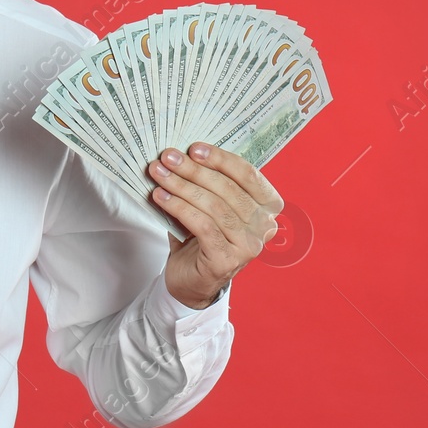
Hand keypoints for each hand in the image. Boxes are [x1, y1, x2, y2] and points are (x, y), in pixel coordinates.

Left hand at [148, 142, 282, 308]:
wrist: (190, 279)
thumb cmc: (201, 236)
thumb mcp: (211, 204)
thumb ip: (208, 181)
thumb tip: (183, 153)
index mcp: (268, 206)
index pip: (248, 174)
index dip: (220, 159)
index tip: (193, 148)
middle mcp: (265, 226)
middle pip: (228, 189)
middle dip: (193, 170)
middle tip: (168, 158)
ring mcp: (249, 245)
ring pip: (214, 206)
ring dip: (182, 186)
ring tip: (159, 175)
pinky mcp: (228, 260)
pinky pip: (203, 225)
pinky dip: (179, 207)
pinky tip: (161, 197)